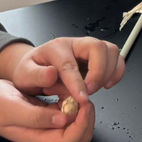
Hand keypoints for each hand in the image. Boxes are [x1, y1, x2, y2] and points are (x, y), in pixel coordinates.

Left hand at [0, 38, 123, 103]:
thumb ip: (35, 75)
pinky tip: (108, 84)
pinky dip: (117, 71)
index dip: (77, 82)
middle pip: (97, 47)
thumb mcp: (24, 75)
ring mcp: (89, 47)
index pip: (70, 64)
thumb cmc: (31, 71)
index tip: (82, 98)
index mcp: (56, 48)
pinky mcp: (99, 55)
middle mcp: (75, 43)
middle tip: (91, 91)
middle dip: (98, 72)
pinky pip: (116, 57)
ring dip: (109, 72)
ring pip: (110, 50)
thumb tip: (51, 75)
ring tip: (97, 88)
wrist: (36, 66)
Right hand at [0, 78, 96, 141]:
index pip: (68, 141)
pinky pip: (68, 109)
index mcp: (37, 138)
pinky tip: (65, 88)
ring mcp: (48, 124)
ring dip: (80, 107)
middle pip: (77, 135)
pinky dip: (72, 100)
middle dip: (86, 117)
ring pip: (75, 122)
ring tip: (73, 90)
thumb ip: (36, 117)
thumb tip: (62, 120)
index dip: (81, 125)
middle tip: (83, 96)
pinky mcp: (48, 113)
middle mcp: (45, 134)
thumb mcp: (12, 108)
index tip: (84, 104)